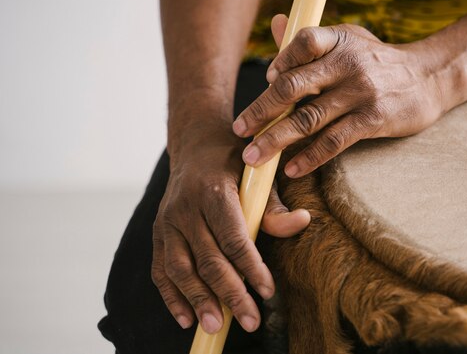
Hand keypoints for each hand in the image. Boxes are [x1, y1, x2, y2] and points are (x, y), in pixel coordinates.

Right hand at [151, 118, 309, 333]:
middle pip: (208, 259)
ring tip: (215, 327)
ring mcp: (167, 221)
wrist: (195, 144)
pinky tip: (185, 318)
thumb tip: (302, 222)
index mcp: (213, 191)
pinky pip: (160, 269)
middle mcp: (186, 208)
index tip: (268, 292)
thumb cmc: (233, 161)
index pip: (234, 237)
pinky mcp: (158, 232)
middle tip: (250, 321)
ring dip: (198, 300)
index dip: (251, 267)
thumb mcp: (257, 173)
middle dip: (230, 294)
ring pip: (180, 268)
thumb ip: (275, 204)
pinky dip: (171, 296)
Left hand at [232, 14, 445, 177]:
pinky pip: (334, 141)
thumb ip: (310, 38)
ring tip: (253, 157)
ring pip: (308, 119)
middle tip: (240, 128)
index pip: (302, 41)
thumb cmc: (377, 60)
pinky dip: (310, 157)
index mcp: (338, 40)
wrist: (429, 78)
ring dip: (276, 140)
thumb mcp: (347, 40)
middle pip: (294, 86)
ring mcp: (361, 93)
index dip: (280, 59)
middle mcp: (348, 63)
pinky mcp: (373, 120)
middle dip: (262, 110)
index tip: (265, 80)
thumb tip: (275, 22)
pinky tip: (292, 168)